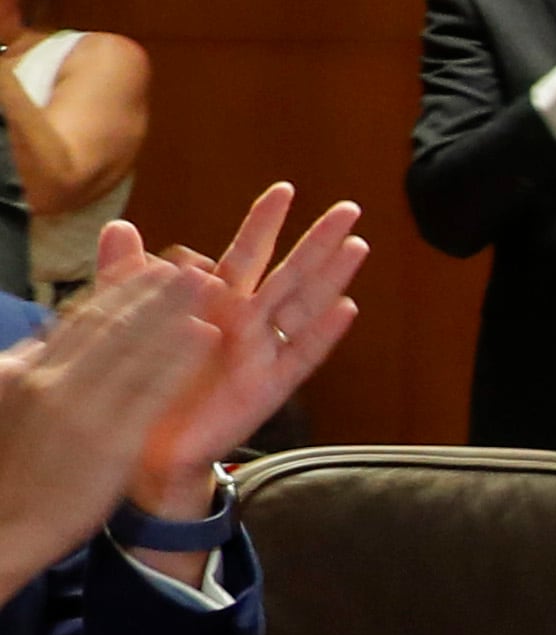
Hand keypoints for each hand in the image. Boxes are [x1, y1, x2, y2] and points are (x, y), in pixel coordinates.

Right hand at [0, 235, 223, 588]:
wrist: (3, 527)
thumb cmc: (7, 471)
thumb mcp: (7, 403)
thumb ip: (31, 367)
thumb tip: (47, 337)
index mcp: (28, 371)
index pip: (80, 320)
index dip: (118, 288)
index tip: (147, 263)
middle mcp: (54, 381)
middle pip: (111, 324)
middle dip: (152, 289)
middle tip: (188, 262)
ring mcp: (83, 409)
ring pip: (135, 347)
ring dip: (173, 310)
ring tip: (207, 281)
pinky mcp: (111, 441)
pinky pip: (153, 390)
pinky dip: (178, 357)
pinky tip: (204, 335)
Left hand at [133, 186, 367, 508]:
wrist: (143, 444)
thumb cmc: (141, 381)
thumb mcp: (123, 319)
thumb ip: (123, 273)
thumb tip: (120, 225)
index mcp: (214, 302)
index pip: (247, 253)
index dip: (265, 222)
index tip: (284, 190)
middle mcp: (246, 323)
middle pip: (291, 273)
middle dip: (319, 240)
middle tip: (348, 208)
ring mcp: (261, 353)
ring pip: (306, 306)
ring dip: (332, 275)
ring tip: (357, 245)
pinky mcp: (268, 386)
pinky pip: (301, 355)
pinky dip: (325, 332)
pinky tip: (346, 308)